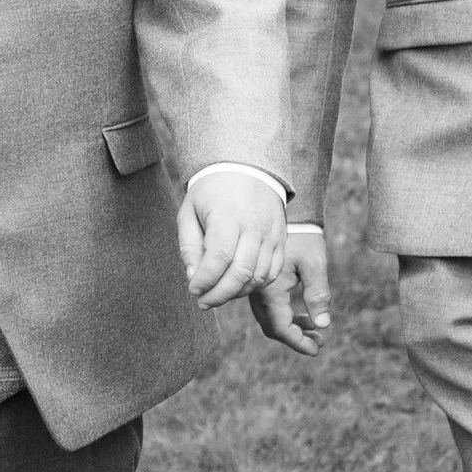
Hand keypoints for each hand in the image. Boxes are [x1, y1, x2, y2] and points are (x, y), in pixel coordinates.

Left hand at [177, 168, 286, 307]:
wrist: (247, 169)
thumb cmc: (211, 192)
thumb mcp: (189, 211)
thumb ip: (189, 246)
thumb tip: (194, 277)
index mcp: (228, 216)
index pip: (219, 258)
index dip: (205, 280)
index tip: (193, 290)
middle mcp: (254, 226)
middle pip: (240, 272)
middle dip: (219, 295)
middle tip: (203, 302)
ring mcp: (271, 234)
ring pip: (257, 276)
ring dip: (236, 293)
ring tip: (217, 295)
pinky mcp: (282, 240)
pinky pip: (272, 273)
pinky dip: (255, 285)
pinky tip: (238, 286)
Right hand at [250, 224, 332, 356]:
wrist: (283, 210)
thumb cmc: (301, 236)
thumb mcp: (314, 264)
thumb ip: (318, 295)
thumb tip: (324, 325)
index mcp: (270, 290)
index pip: (281, 328)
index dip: (299, 342)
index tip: (318, 349)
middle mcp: (257, 291)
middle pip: (273, 327)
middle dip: (296, 337)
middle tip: (319, 341)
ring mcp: (256, 286)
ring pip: (270, 318)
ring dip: (291, 326)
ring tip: (316, 329)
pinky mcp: (259, 280)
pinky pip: (268, 306)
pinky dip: (285, 314)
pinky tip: (304, 312)